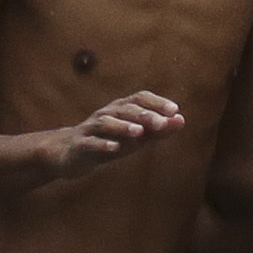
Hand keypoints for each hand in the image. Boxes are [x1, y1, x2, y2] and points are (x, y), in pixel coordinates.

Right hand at [41, 92, 186, 178]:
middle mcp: (106, 114)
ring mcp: (91, 129)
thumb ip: (158, 130)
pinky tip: (115, 148)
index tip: (174, 110)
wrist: (71, 154)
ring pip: (106, 123)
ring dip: (123, 126)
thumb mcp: (135, 137)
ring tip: (139, 132)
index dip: (156, 102)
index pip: (140, 98)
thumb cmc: (109, 142)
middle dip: (144, 115)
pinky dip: (103, 144)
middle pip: (125, 109)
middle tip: (161, 123)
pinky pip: (91, 143)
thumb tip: (182, 120)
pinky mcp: (80, 145)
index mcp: (121, 109)